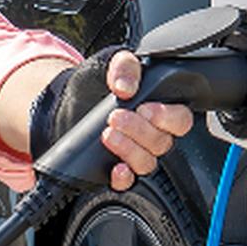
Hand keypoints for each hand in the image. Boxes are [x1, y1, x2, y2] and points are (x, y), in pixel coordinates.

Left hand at [97, 49, 193, 191]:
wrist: (65, 102)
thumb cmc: (96, 83)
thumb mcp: (111, 63)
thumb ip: (125, 66)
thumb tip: (126, 87)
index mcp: (159, 108)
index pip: (181, 119)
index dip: (167, 117)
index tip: (145, 108)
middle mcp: (151, 134)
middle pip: (162, 142)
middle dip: (140, 131)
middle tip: (117, 117)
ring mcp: (135, 153)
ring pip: (147, 162)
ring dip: (129, 150)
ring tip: (108, 135)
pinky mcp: (116, 168)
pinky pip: (128, 181)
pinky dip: (124, 177)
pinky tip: (116, 168)